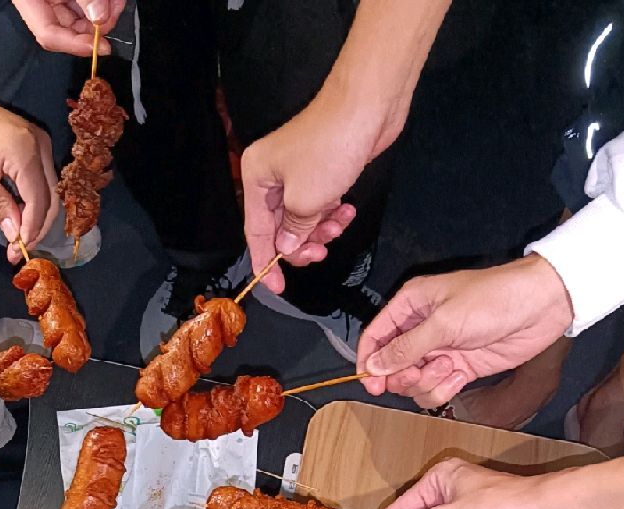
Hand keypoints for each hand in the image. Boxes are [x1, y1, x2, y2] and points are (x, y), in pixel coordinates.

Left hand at [0, 86, 57, 248]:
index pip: (38, 202)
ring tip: (16, 236)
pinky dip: (32, 202)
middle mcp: (41, 148)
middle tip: (17, 250)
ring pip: (50, 192)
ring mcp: (41, 144)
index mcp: (25, 154)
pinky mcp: (36, 145)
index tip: (14, 252)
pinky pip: (42, 181)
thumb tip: (15, 234)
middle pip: (51, 199)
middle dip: (36, 228)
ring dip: (36, 217)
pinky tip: (14, 213)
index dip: (29, 231)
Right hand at [12, 0, 123, 54]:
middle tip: (113, 14)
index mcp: (28, 1)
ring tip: (118, 3)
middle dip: (96, 26)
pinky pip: (85, 5)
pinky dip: (104, 4)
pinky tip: (116, 1)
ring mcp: (54, 0)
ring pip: (81, 18)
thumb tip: (100, 17)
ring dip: (105, 13)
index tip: (100, 46)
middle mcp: (40, 5)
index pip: (49, 35)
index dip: (75, 45)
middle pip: (69, 29)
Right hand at [241, 93, 388, 294]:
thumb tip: (287, 247)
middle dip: (300, 245)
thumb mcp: (306, 200)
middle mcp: (271, 176)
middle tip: (321, 253)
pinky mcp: (321, 171)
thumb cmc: (330, 149)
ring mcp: (296, 173)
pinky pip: (320, 206)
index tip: (276, 288)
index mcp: (256, 178)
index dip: (265, 264)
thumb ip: (293, 231)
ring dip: (321, 231)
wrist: (367, 105)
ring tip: (339, 225)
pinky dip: (332, 215)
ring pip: (303, 220)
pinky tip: (346, 212)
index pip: (256, 232)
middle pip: (280, 228)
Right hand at [357, 256, 573, 406]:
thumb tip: (373, 367)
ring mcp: (439, 351)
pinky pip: (436, 389)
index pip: (375, 336)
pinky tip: (461, 376)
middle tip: (422, 371)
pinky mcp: (458, 368)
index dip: (368, 361)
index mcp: (410, 306)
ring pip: (412, 382)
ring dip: (427, 382)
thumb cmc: (494, 299)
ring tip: (450, 368)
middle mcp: (420, 329)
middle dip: (403, 375)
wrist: (541, 307)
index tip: (371, 383)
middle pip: (391, 365)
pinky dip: (444, 389)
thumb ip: (405, 348)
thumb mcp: (444, 323)